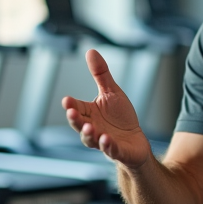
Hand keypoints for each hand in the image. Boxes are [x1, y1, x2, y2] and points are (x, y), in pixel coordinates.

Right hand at [62, 49, 151, 169]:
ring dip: (89, 134)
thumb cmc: (120, 118)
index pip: (77, 108)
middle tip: (72, 113)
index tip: (66, 100)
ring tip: (89, 128)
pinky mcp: (117, 152)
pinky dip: (107, 146)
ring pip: (91, 140)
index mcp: (89, 113)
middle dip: (75, 120)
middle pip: (79, 125)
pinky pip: (110, 150)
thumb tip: (91, 51)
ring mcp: (103, 141)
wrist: (136, 141)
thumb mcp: (112, 93)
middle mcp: (92, 128)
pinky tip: (106, 140)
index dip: (71, 105)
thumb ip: (100, 74)